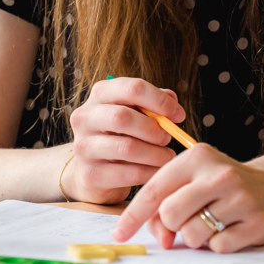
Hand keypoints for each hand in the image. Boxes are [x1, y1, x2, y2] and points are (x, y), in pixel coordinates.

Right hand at [61, 77, 183, 203]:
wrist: (95, 170)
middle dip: (153, 129)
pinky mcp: (90, 174)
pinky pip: (129, 174)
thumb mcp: (135, 114)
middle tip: (168, 138)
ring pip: (127, 148)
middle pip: (122, 117)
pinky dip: (150, 173)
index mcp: (99, 94)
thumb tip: (172, 98)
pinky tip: (157, 171)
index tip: (179, 115)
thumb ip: (152, 104)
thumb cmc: (121, 136)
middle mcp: (84, 117)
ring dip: (156, 154)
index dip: (160, 101)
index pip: (131, 88)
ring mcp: (83, 146)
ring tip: (167, 157)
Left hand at [112, 144, 263, 252]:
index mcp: (196, 157)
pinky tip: (230, 229)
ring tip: (212, 222)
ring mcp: (241, 199)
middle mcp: (219, 175)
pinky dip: (217, 245)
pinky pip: (218, 247)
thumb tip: (161, 237)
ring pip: (192, 235)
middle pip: (170, 214)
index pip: (154, 190)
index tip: (119, 234)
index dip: (133, 216)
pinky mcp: (258, 223)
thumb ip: (167, 202)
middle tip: (184, 223)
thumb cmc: (223, 185)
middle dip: (171, 226)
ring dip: (196, 237)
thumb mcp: (193, 179)